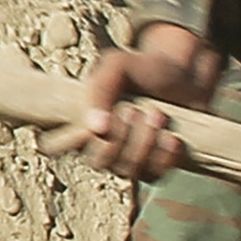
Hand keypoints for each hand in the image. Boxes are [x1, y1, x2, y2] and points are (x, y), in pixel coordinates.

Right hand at [75, 22, 221, 180]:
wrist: (183, 75)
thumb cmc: (143, 69)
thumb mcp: (118, 65)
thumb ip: (101, 89)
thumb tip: (96, 128)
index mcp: (82, 119)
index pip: (58, 145)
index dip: (68, 142)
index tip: (96, 123)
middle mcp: (100, 145)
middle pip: (99, 162)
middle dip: (121, 137)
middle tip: (136, 110)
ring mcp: (128, 160)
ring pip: (128, 169)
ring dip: (145, 143)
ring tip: (158, 114)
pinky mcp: (154, 167)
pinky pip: (153, 175)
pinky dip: (164, 155)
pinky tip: (172, 136)